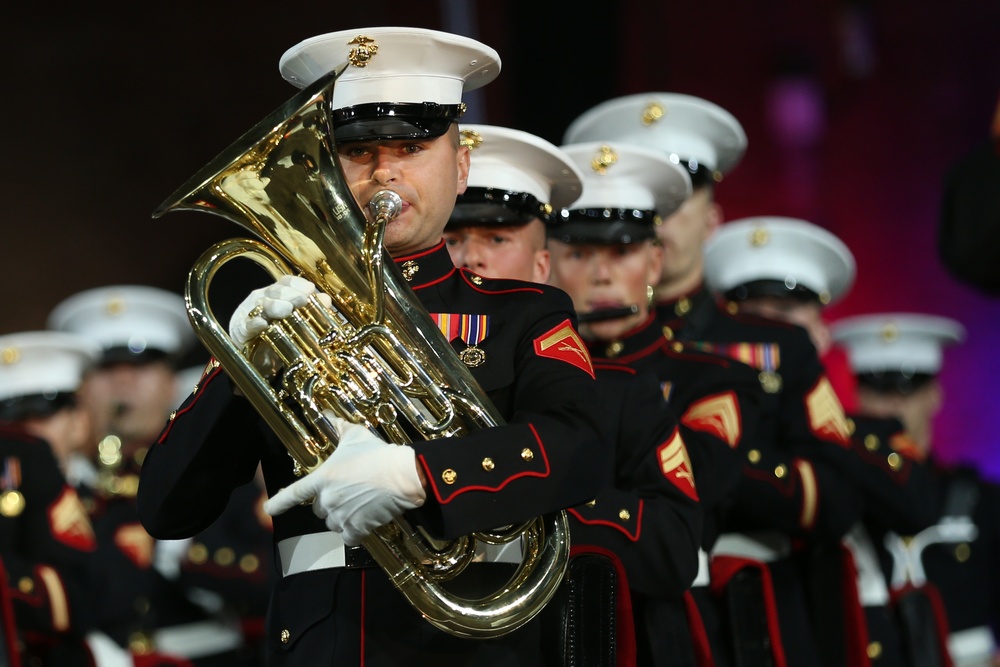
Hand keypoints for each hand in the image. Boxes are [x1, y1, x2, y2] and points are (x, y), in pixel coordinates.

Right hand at [228, 275, 331, 346]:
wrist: (257, 358)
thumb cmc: (278, 336)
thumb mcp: (295, 323)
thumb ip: (311, 310)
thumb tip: (326, 299)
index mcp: (276, 295)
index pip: (285, 282)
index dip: (297, 283)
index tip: (310, 289)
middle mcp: (262, 300)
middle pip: (274, 291)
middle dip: (290, 294)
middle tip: (302, 300)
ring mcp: (249, 314)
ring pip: (261, 305)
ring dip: (275, 306)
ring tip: (287, 310)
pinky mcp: (241, 332)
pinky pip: (246, 326)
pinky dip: (254, 324)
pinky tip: (262, 323)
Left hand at [264, 418, 425, 545]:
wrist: (401, 475)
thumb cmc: (378, 454)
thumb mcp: (356, 436)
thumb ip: (339, 428)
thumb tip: (330, 416)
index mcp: (322, 478)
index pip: (294, 493)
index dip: (279, 503)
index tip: (268, 510)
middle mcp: (327, 499)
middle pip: (319, 509)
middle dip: (331, 503)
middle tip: (350, 493)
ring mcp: (342, 515)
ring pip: (334, 523)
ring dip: (343, 517)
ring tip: (360, 505)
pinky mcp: (357, 527)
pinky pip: (350, 536)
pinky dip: (356, 532)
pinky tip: (366, 522)